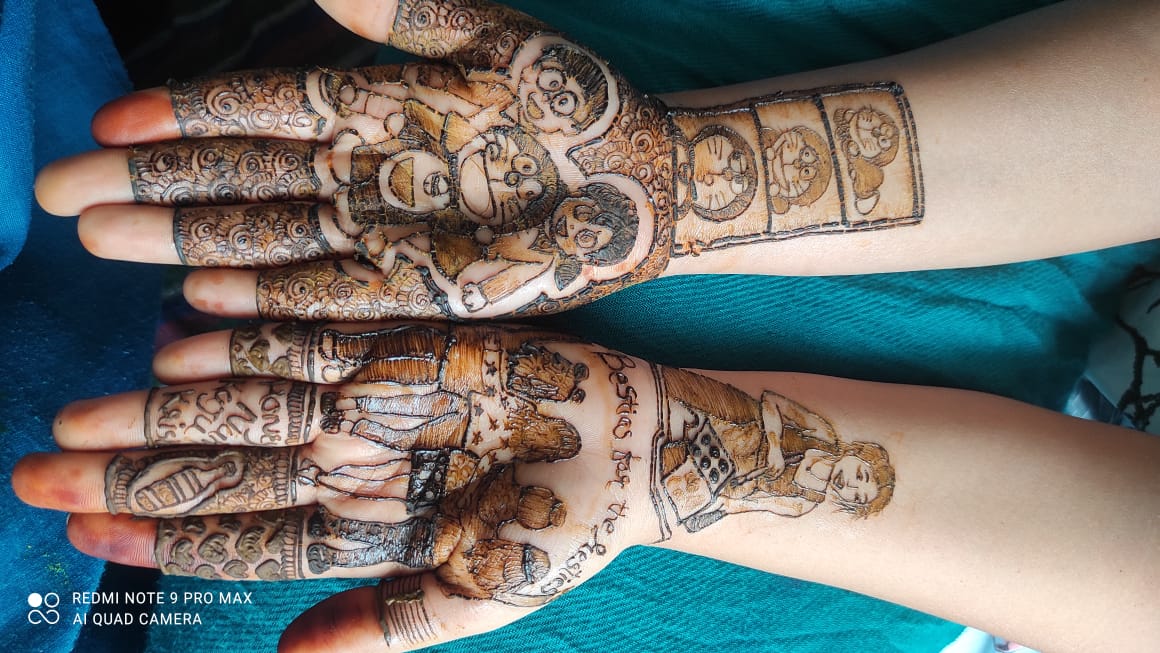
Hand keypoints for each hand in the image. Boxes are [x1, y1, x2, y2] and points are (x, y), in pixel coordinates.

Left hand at [13, 322, 658, 650]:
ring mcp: (374, 404)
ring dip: (169, 409)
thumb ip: (385, 625)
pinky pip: (316, 339)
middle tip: (36, 468)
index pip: (241, 537)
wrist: (641, 449)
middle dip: (133, 471)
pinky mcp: (404, 346)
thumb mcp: (484, 597)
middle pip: (226, 468)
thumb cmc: (570, 533)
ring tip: (83, 411)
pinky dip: (253, 340)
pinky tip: (181, 336)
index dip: (163, 535)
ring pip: (253, 404)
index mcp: (365, 533)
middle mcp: (352, 466)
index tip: (81, 529)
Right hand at [36, 0, 672, 319]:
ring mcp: (385, 236)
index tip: (106, 119)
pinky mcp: (418, 292)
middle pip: (239, 180)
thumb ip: (410, 14)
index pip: (259, 109)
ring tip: (100, 237)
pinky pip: (329, 297)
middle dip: (151, 184)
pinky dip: (266, 298)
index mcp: (376, 106)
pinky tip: (198, 297)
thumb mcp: (497, 45)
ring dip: (183, 240)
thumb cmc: (579, 106)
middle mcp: (363, 175)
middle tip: (59, 193)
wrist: (644, 182)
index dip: (186, 114)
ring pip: (265, 239)